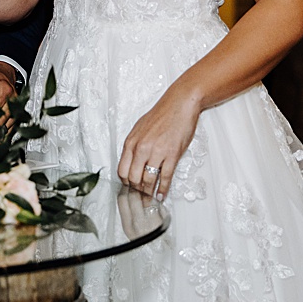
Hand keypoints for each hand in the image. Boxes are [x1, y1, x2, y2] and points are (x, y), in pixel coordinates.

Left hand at [117, 78, 204, 200]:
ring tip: (150, 197)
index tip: (130, 187)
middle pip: (133, 179)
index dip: (126, 183)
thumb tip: (132, 163)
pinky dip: (163, 189)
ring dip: (148, 192)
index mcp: (131, 142)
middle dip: (136, 190)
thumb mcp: (140, 128)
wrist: (180, 104)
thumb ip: (134, 146)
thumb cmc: (162, 114)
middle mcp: (141, 148)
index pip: (122, 170)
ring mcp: (157, 152)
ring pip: (148, 181)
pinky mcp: (172, 155)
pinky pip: (165, 177)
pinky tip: (162, 194)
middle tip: (140, 195)